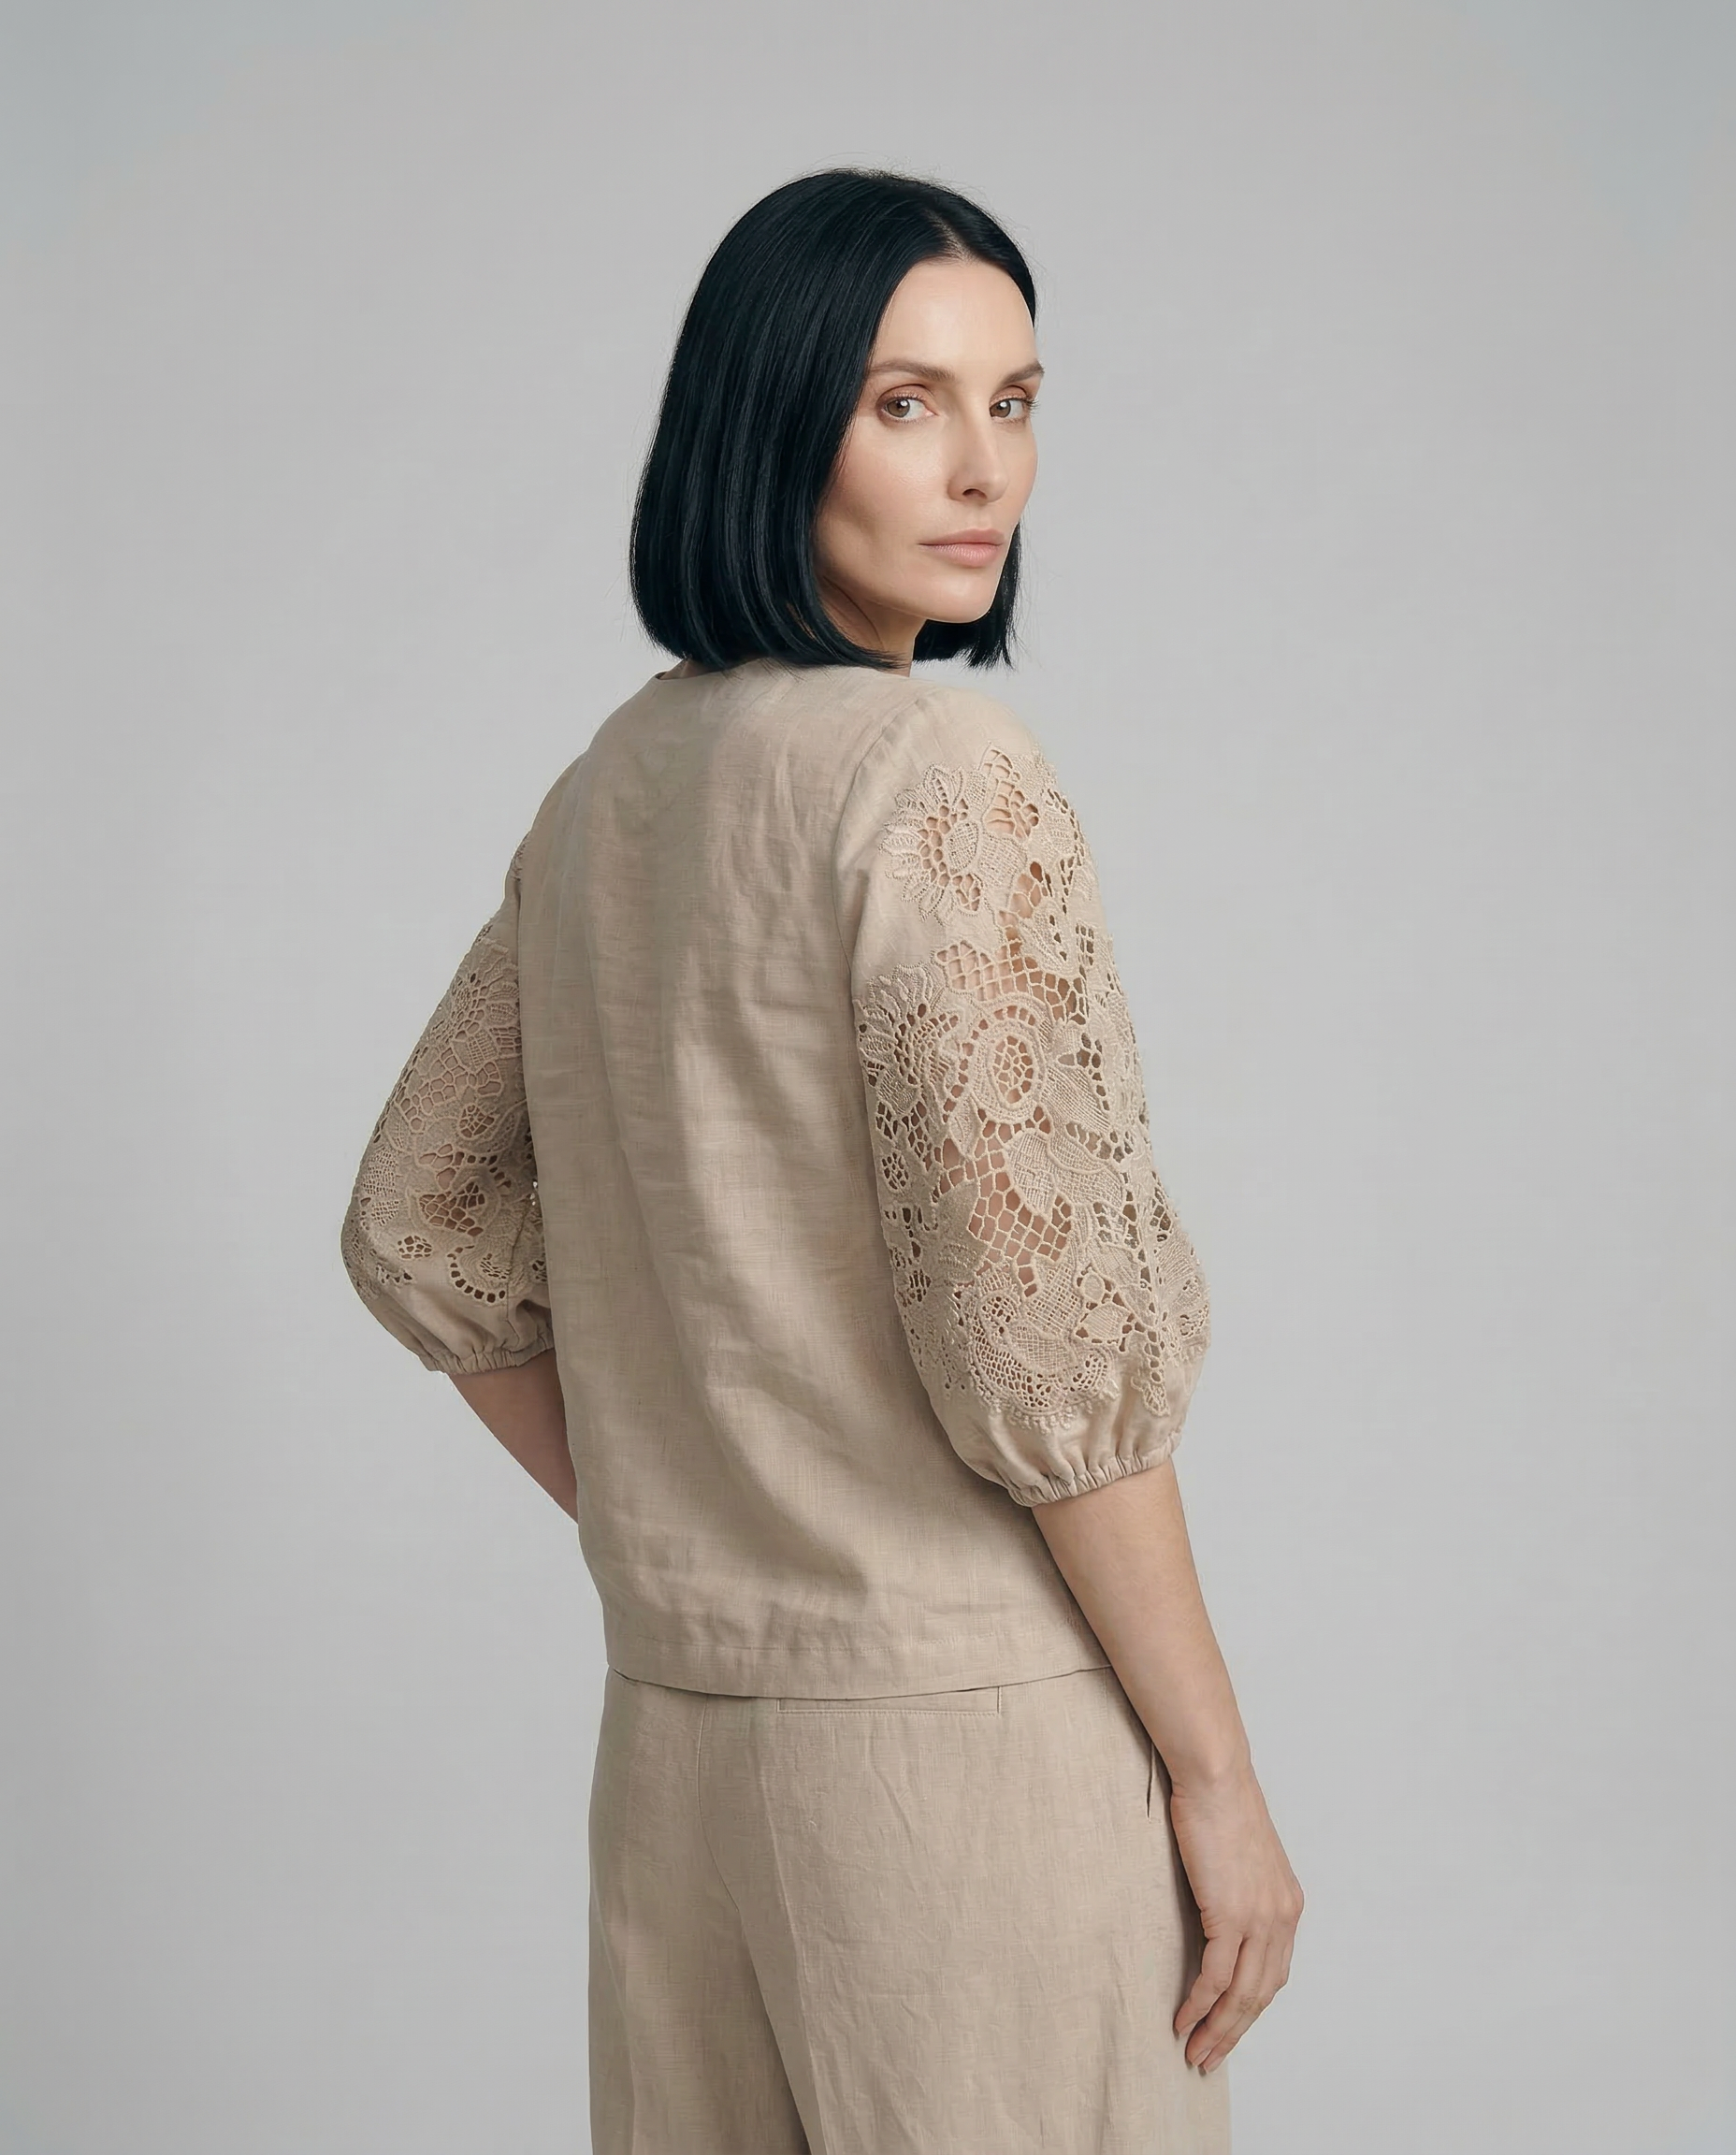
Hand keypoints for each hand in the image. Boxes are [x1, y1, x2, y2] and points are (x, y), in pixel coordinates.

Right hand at [1166, 1758, 1302, 2073]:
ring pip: (1241, 1995)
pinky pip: (1216, 1976)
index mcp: (1288, 1906)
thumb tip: (1219, 1916)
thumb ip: (1240, 1892)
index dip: (1249, 2009)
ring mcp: (1260, 1919)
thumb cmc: (1219, 1807)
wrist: (1216, 1777)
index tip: (1226, 2030)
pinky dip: (1199, 2004)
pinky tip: (1183, 2020)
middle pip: (1261, 1995)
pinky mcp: (1231, 1915)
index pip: (1272, 1974)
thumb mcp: (1242, 1857)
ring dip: (1218, 2029)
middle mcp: (1282, 1918)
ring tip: (1194, 2051)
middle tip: (1208, 2058)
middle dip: (1234, 2032)